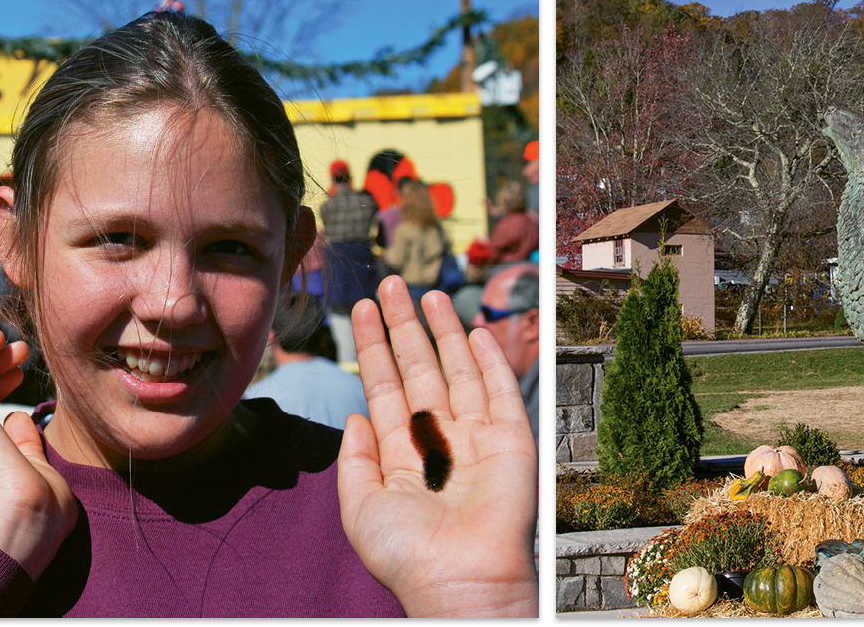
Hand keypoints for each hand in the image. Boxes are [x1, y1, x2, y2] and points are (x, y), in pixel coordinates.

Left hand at [339, 276, 536, 616]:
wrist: (458, 578)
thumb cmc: (407, 554)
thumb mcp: (359, 506)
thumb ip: (352, 460)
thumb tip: (354, 415)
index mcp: (401, 453)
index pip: (385, 386)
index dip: (374, 346)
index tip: (362, 309)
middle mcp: (439, 438)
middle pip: (419, 368)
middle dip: (404, 326)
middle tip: (391, 284)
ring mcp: (475, 437)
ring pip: (457, 370)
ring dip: (443, 331)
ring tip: (426, 293)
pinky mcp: (510, 440)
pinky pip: (500, 391)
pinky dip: (489, 359)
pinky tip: (474, 330)